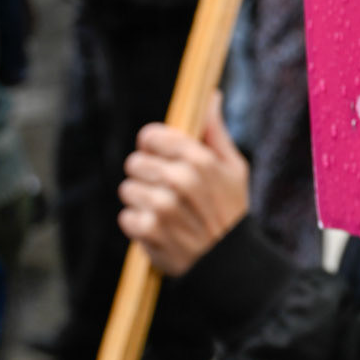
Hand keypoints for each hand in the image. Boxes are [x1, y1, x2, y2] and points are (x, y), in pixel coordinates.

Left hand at [118, 97, 248, 275]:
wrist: (229, 263)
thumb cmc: (231, 210)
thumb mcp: (233, 167)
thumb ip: (215, 131)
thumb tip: (211, 96)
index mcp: (199, 159)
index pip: (151, 136)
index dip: (152, 145)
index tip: (159, 155)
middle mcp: (179, 180)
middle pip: (135, 161)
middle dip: (147, 174)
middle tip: (166, 189)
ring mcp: (162, 207)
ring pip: (127, 188)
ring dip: (141, 200)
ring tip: (164, 210)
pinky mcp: (148, 231)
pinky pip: (126, 216)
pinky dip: (138, 224)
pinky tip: (159, 228)